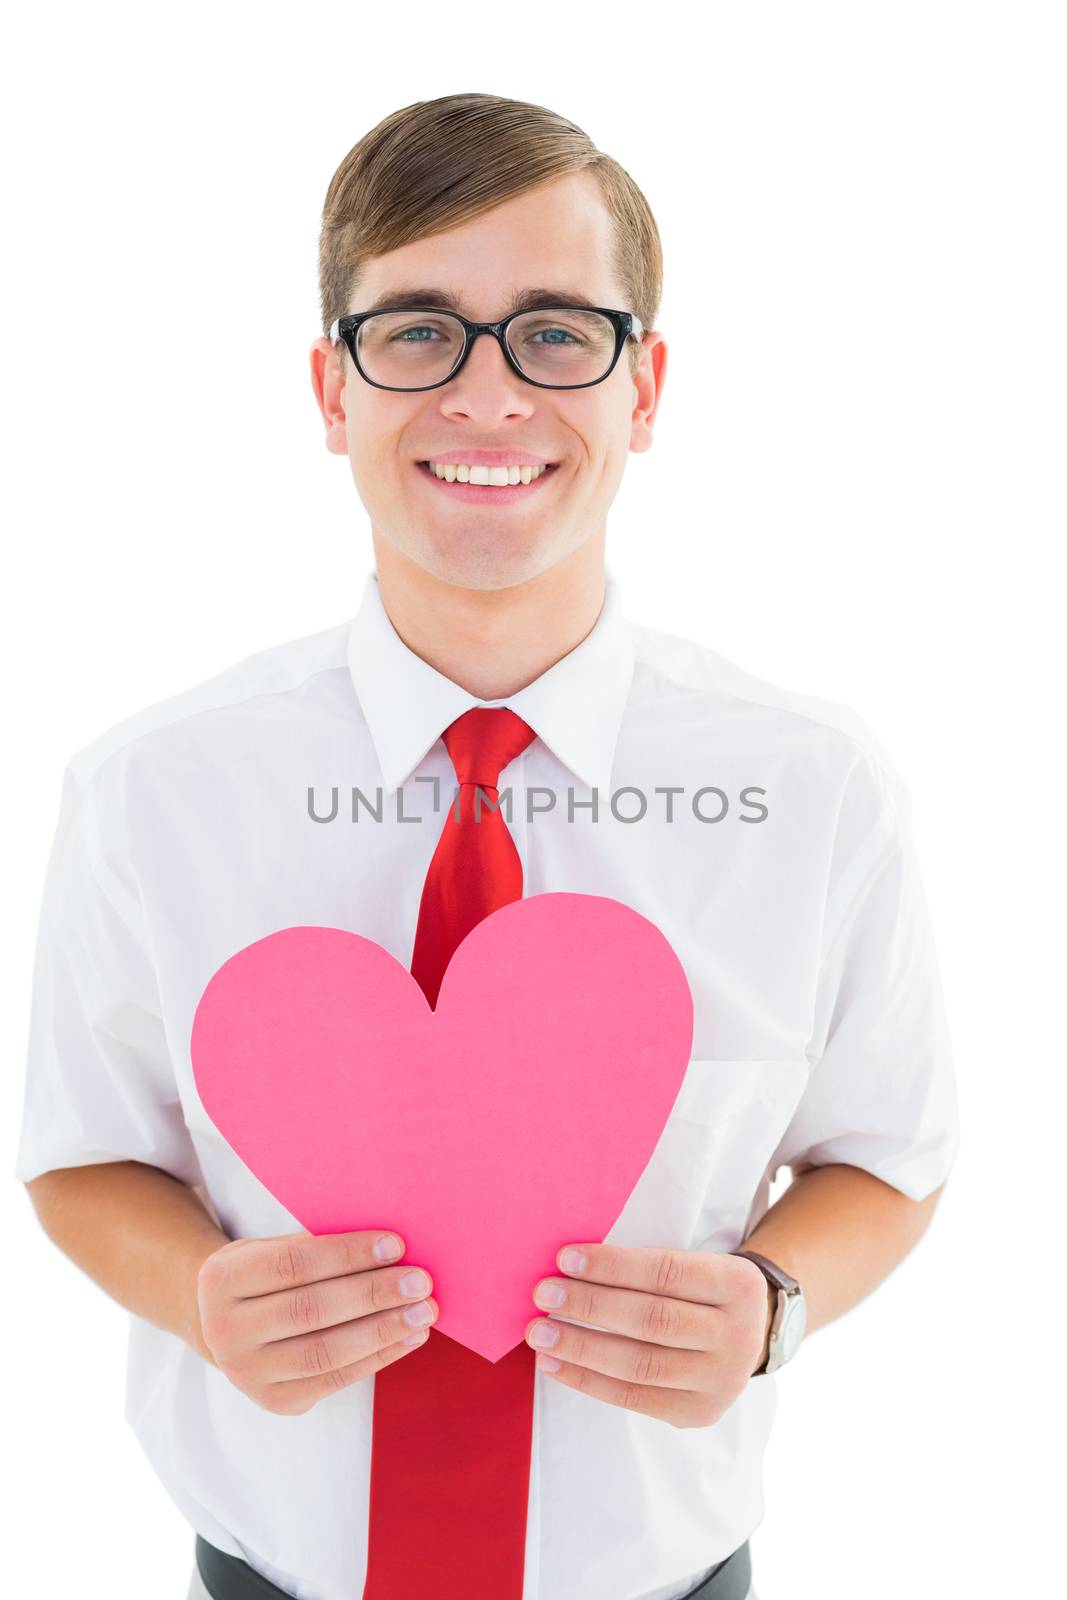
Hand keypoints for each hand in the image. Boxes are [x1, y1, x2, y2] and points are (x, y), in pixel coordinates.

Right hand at [197, 1229, 437, 1414]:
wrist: (228, 1326)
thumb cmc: (267, 1275)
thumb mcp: (272, 1248)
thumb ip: (315, 1246)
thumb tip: (388, 1249)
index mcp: (223, 1279)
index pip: (293, 1264)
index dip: (347, 1255)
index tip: (396, 1245)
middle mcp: (225, 1331)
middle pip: (311, 1310)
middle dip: (373, 1294)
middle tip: (420, 1281)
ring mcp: (247, 1373)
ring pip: (325, 1352)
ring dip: (383, 1331)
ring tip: (423, 1312)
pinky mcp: (276, 1401)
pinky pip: (335, 1380)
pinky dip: (378, 1357)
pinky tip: (409, 1337)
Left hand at [525, 1243, 773, 1427]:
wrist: (753, 1335)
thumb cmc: (702, 1289)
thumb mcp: (696, 1263)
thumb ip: (647, 1267)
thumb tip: (569, 1266)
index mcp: (736, 1284)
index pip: (666, 1272)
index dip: (613, 1266)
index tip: (564, 1258)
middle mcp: (738, 1335)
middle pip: (652, 1320)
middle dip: (590, 1306)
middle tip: (543, 1294)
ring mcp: (722, 1380)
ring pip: (641, 1364)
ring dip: (581, 1348)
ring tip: (540, 1333)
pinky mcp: (700, 1413)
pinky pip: (634, 1398)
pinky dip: (588, 1380)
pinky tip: (555, 1364)